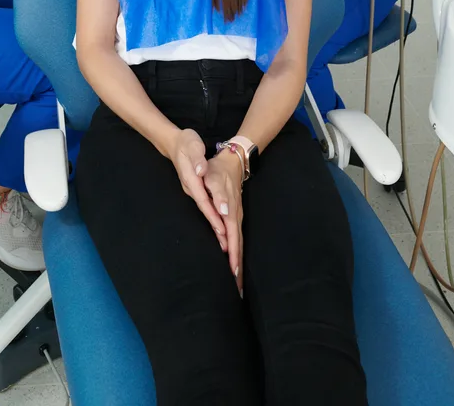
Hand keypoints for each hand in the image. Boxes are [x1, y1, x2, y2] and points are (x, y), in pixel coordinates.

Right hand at [164, 129, 226, 252]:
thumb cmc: (186, 142)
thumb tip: (201, 171)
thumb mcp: (192, 145)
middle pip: (205, 211)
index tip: (222, 229)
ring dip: (216, 230)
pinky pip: (207, 209)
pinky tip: (221, 232)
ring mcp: (193, 191)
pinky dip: (214, 221)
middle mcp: (191, 189)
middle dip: (216, 230)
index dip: (213, 214)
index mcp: (191, 179)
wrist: (175, 143)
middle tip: (228, 249)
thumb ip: (197, 158)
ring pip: (207, 213)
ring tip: (228, 248)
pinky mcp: (197, 191)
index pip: (204, 200)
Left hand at [204, 151, 244, 290]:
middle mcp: (236, 218)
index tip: (234, 276)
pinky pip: (236, 239)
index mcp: (230, 212)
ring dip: (238, 263)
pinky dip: (236, 253)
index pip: (233, 240)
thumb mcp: (214, 178)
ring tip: (237, 284)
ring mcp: (237, 218)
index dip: (233, 258)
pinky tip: (234, 262)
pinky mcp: (234, 217)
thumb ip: (218, 195)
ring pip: (238, 245)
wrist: (230, 161)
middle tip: (238, 291)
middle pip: (238, 248)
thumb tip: (224, 213)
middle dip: (238, 269)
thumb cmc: (218, 170)